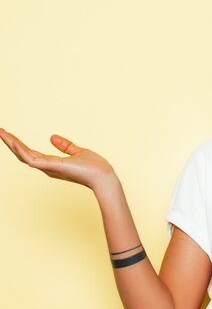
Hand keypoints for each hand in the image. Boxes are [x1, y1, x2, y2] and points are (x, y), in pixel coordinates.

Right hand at [0, 128, 115, 190]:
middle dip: (10, 143)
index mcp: (52, 164)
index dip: (19, 145)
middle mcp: (48, 167)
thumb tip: (52, 137)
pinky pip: (32, 160)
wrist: (104, 176)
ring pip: (24, 156)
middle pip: (23, 155)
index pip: (31, 153)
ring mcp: (49, 168)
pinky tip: (14, 142)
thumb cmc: (95, 167)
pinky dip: (22, 151)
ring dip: (12, 144)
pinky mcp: (53, 167)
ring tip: (1, 132)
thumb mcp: (78, 152)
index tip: (8, 134)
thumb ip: (65, 146)